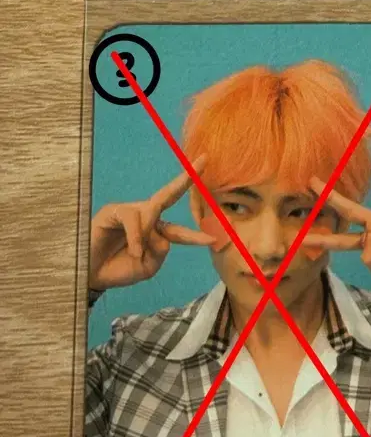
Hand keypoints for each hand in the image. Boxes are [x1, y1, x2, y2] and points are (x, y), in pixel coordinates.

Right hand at [89, 161, 214, 291]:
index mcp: (156, 230)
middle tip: (204, 160)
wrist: (91, 275)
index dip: (195, 236)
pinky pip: (134, 218)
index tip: (214, 240)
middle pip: (169, 194)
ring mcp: (131, 211)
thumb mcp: (146, 266)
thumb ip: (160, 253)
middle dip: (187, 177)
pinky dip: (136, 236)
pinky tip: (133, 251)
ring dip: (148, 236)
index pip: (180, 230)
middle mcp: (146, 216)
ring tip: (137, 254)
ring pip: (152, 212)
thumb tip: (164, 236)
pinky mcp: (114, 211)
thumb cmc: (118, 268)